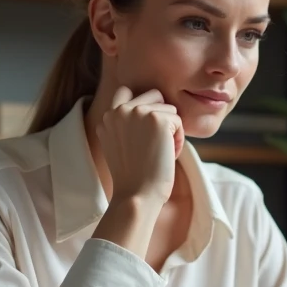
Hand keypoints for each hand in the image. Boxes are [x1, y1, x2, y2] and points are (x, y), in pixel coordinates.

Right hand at [96, 87, 184, 205]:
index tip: (148, 130)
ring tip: (163, 153)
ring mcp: (137, 112)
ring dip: (172, 130)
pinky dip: (179, 139)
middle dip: (162, 117)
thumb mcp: (117, 145)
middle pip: (154, 95)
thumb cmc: (133, 177)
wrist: (137, 195)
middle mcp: (119, 110)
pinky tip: (169, 156)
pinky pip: (178, 121)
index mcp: (107, 117)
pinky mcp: (157, 119)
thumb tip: (145, 108)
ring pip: (169, 109)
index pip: (126, 91)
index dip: (144, 107)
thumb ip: (124, 124)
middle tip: (159, 144)